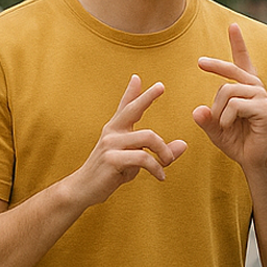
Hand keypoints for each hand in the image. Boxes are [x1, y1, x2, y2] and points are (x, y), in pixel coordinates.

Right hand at [66, 74, 187, 209]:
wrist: (82, 189)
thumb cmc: (110, 174)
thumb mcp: (135, 161)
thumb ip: (157, 151)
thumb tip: (183, 144)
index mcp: (115, 130)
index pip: (125, 106)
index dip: (133, 92)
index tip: (138, 77)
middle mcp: (112, 132)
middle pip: (132, 109)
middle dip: (146, 97)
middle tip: (160, 86)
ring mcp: (110, 145)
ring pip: (148, 137)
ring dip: (164, 151)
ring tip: (167, 163)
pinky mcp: (112, 159)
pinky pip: (143, 158)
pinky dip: (156, 168)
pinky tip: (161, 176)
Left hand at [193, 23, 266, 168]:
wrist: (253, 161)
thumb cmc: (236, 142)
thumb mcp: (215, 128)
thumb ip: (206, 119)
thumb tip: (196, 110)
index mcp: (246, 89)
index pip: (243, 62)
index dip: (238, 43)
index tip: (233, 25)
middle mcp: (256, 89)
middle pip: (232, 70)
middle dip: (215, 65)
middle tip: (199, 62)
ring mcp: (262, 98)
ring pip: (228, 91)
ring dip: (218, 109)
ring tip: (222, 123)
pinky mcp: (264, 109)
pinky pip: (235, 105)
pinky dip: (225, 118)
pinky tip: (229, 127)